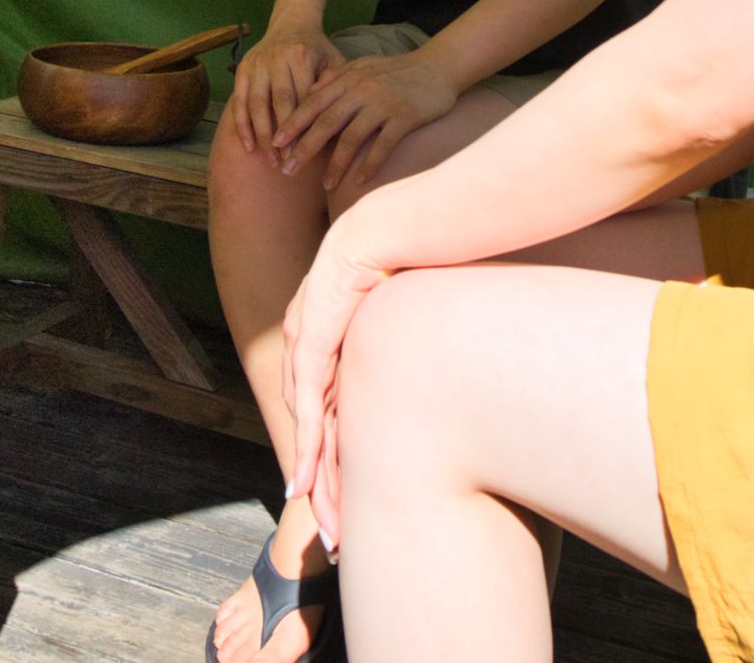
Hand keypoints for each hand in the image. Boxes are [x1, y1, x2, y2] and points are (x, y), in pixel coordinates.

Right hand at [231, 23, 343, 152]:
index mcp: (301, 56)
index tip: (305, 154)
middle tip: (286, 165)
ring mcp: (256, 63)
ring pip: (256, 104)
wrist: (293, 21)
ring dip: (261, 136)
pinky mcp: (243, 68)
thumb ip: (334, 87)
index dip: (303, 128)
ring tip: (269, 161)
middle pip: (278, 104)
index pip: (302, 99)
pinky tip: (248, 146)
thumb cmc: (318, 50)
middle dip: (281, 137)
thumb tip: (335, 121)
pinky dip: (242, 125)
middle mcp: (276, 58)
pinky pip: (240, 100)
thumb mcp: (334, 61)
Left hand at [272, 51, 456, 189]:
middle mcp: (361, 90)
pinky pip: (382, 145)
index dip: (292, 124)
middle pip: (326, 122)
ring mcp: (382, 104)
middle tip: (288, 170)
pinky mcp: (404, 117)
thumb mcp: (362, 68)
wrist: (437, 67)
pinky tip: (359, 181)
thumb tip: (309, 95)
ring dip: (336, 164)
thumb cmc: (396, 71)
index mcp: (347, 79)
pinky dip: (369, 165)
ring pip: (352, 138)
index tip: (275, 144)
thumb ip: (336, 80)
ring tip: (325, 185)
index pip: (313, 103)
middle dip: (304, 148)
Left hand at [283, 219, 393, 551]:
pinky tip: (305, 479)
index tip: (343, 494)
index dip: (334, 452)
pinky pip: (308, 402)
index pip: (329, 406)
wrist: (402, 224)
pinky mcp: (312, 338)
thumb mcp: (413, 315)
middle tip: (329, 529)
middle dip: (320, 478)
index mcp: (334, 331)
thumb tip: (448, 364)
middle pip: (312, 423)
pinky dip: (306, 443)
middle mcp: (311, 336)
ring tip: (321, 520)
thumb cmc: (423, 262)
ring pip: (307, 422)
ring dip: (313, 473)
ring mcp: (307, 337)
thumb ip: (416, 342)